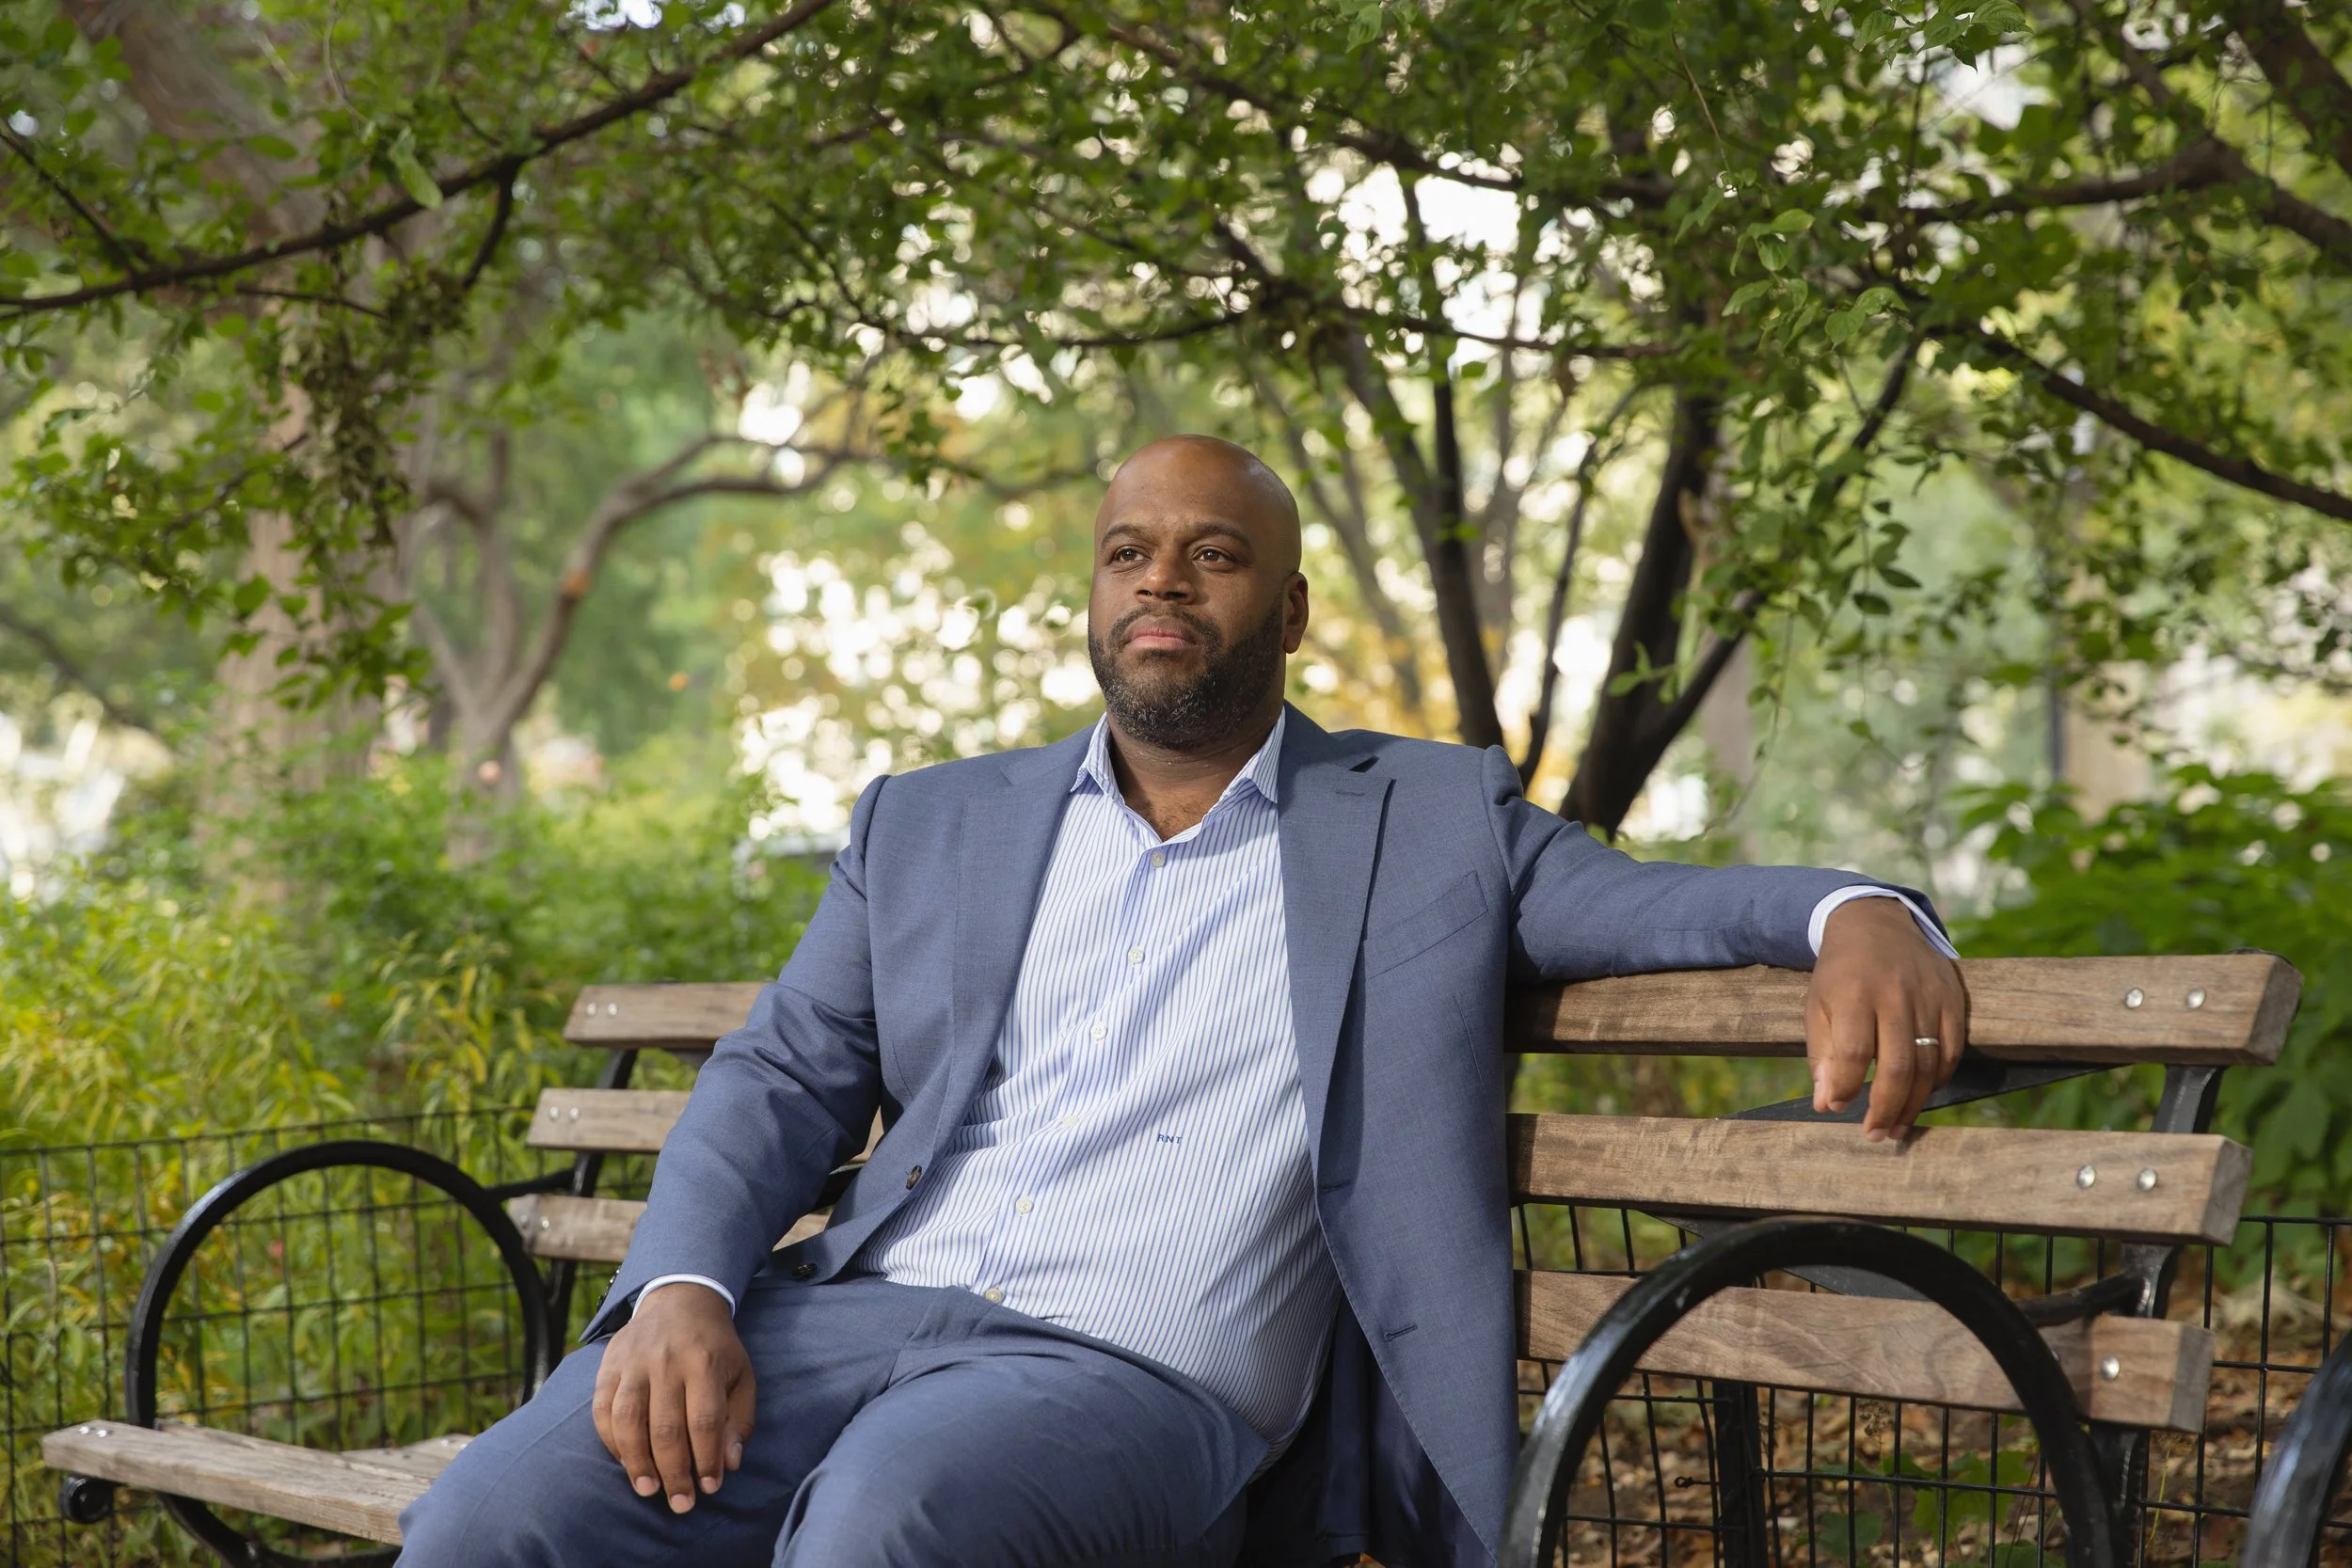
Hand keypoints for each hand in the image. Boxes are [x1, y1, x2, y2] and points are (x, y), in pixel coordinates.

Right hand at [591, 1282, 754, 1512]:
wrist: (680, 1300)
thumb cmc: (715, 1347)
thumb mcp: (741, 1374)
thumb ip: (739, 1419)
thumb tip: (729, 1463)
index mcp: (705, 1362)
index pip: (705, 1421)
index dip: (707, 1459)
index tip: (711, 1487)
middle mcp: (667, 1362)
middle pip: (666, 1427)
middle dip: (674, 1472)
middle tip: (681, 1503)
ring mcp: (633, 1363)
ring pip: (629, 1421)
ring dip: (637, 1463)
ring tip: (649, 1490)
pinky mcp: (608, 1367)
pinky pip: (602, 1411)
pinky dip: (612, 1442)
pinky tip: (627, 1463)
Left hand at [1806, 897, 1966, 1141]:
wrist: (1876, 925)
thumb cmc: (1839, 975)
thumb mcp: (1817, 1005)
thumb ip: (1821, 1054)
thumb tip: (1825, 1103)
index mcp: (1854, 992)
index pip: (1855, 1051)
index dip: (1846, 1086)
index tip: (1835, 1108)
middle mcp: (1896, 994)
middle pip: (1898, 1065)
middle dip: (1884, 1107)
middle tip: (1873, 1134)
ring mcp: (1930, 997)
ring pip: (1928, 1065)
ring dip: (1913, 1103)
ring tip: (1894, 1127)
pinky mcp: (1953, 1001)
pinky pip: (1952, 1052)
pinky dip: (1937, 1080)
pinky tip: (1920, 1096)